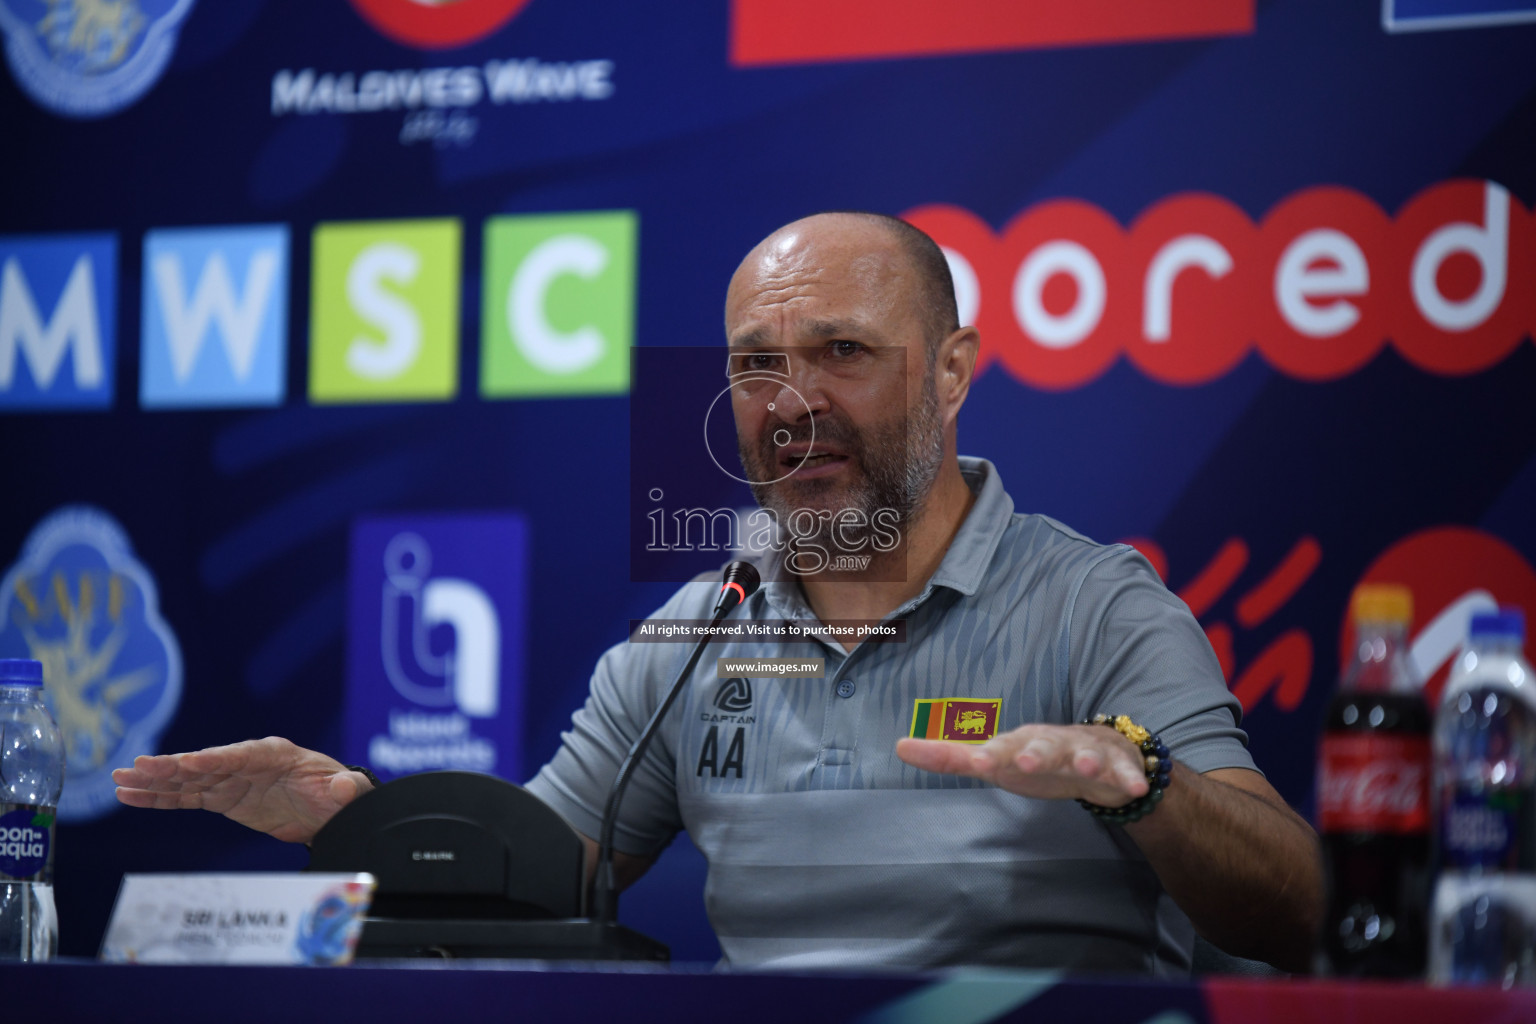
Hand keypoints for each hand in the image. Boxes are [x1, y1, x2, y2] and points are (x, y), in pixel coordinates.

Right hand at [112, 737, 374, 843]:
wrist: (331, 808)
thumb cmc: (338, 793)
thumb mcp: (346, 791)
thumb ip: (344, 789)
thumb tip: (343, 787)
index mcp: (274, 754)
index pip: (238, 756)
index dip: (213, 761)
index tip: (187, 763)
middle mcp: (246, 763)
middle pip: (204, 765)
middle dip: (171, 767)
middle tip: (135, 767)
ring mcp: (231, 780)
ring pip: (187, 782)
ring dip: (154, 782)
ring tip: (119, 781)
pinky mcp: (223, 799)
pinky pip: (186, 798)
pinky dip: (160, 799)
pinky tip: (132, 797)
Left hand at [895, 723, 1149, 806]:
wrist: (1094, 751)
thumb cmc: (1032, 757)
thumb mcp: (991, 758)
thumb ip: (949, 757)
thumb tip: (899, 746)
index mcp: (1019, 742)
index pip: (998, 749)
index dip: (986, 755)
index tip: (974, 762)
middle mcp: (1050, 743)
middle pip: (1042, 745)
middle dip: (1034, 753)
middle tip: (1024, 762)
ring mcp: (1084, 752)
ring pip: (1086, 755)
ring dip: (1087, 760)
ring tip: (1088, 769)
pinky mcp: (1115, 765)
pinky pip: (1124, 771)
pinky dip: (1130, 778)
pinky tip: (1136, 788)